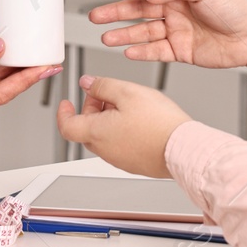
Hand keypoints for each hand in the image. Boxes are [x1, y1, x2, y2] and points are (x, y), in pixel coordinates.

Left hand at [56, 76, 191, 177]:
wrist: (183, 149)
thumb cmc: (158, 124)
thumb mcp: (127, 91)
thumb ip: (102, 85)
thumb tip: (87, 83)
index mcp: (96, 132)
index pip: (66, 126)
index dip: (63, 112)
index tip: (66, 103)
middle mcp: (105, 150)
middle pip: (87, 128)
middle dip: (94, 108)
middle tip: (109, 94)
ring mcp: (119, 159)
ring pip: (105, 135)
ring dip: (109, 118)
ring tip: (130, 104)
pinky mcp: (134, 163)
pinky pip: (121, 144)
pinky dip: (123, 129)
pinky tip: (142, 119)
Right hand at [89, 0, 246, 70]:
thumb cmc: (237, 6)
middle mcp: (175, 9)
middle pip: (138, 10)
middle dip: (116, 12)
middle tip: (96, 16)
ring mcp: (177, 30)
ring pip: (143, 32)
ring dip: (124, 34)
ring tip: (106, 37)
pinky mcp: (182, 51)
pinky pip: (156, 51)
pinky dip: (141, 51)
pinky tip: (127, 52)